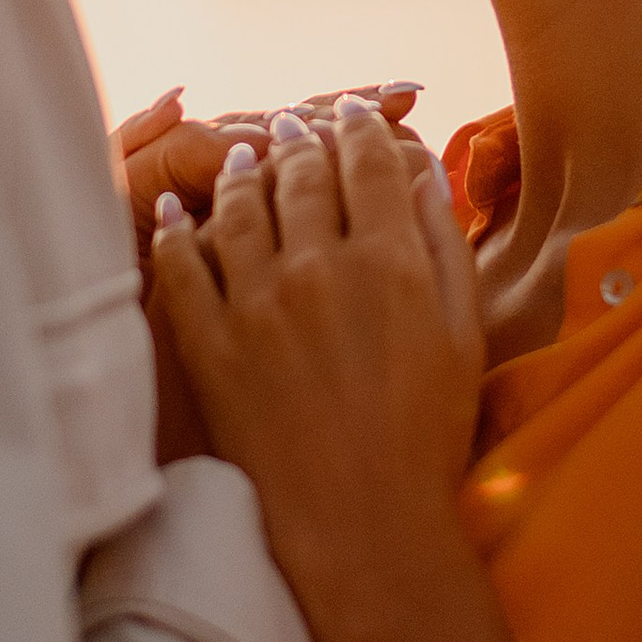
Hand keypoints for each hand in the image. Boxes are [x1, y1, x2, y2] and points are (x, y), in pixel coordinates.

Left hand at [149, 98, 483, 641]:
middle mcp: (320, 267)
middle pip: (303, 172)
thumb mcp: (463, 336)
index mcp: (390, 260)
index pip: (369, 162)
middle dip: (302, 138)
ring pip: (242, 205)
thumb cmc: (426, 439)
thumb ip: (446, 247)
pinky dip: (179, 229)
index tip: (354, 113)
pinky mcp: (210, 343)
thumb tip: (426, 175)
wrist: (363, 528)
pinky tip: (178, 211)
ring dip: (246, 170)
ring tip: (246, 155)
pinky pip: (184, 264)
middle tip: (297, 125)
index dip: (361, 128)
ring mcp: (257, 303)